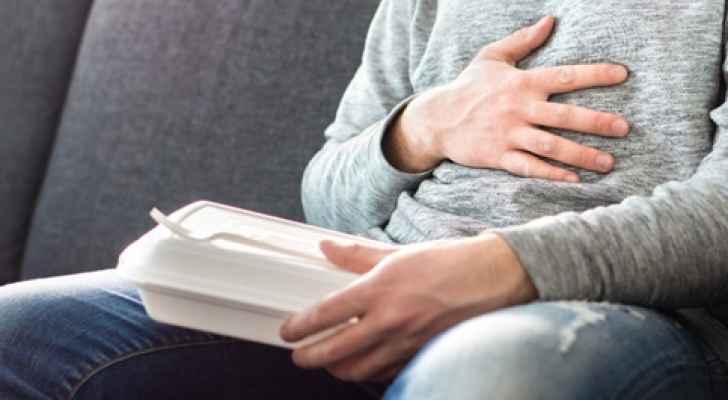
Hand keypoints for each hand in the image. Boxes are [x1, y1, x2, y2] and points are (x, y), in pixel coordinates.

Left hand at [280, 234, 536, 381]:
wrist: (491, 278)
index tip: (287, 331)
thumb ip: (356, 254)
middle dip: (308, 357)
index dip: (300, 327)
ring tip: (328, 361)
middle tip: (298, 355)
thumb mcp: (396, 253)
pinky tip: (363, 363)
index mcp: (379, 290)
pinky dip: (368, 372)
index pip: (326, 314)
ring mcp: (406, 343)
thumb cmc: (446, 262)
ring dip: (336, 369)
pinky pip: (385, 374)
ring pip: (357, 370)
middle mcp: (389, 320)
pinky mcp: (421, 356)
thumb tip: (325, 247)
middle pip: (334, 352)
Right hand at [386, 16, 629, 180]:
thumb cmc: (467, 87)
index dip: (595, 75)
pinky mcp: (498, 156)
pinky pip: (529, 167)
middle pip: (564, 116)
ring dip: (581, 154)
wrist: (436, 119)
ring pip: (550, 145)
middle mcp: (518, 108)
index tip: (623, 75)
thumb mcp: (491, 57)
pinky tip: (573, 179)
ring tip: (608, 162)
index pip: (564, 76)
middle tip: (624, 128)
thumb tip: (550, 21)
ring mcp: (508, 134)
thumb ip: (522, 40)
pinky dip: (551, 173)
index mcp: (521, 82)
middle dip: (596, 122)